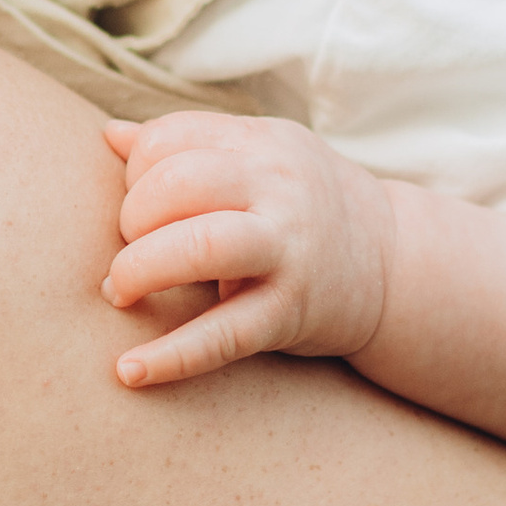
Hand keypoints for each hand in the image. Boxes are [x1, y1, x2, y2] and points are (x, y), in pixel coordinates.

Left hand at [100, 112, 393, 388]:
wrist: (394, 264)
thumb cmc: (301, 208)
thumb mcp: (259, 159)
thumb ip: (189, 145)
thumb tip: (111, 134)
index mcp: (261, 142)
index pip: (168, 138)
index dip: (134, 174)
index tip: (139, 208)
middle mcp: (278, 186)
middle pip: (177, 182)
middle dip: (131, 220)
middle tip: (130, 253)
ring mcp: (288, 248)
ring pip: (199, 244)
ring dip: (140, 270)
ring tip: (121, 292)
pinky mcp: (291, 311)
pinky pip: (222, 335)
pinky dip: (170, 357)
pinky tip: (129, 371)